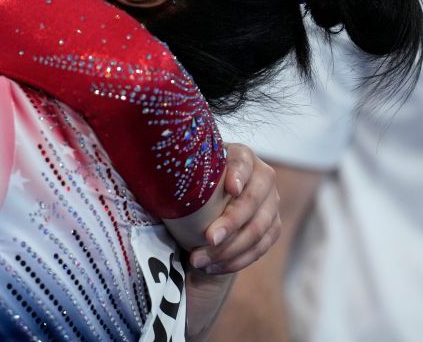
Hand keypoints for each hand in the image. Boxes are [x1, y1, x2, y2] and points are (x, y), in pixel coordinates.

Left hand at [189, 143, 280, 273]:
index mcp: (240, 155)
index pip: (242, 161)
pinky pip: (259, 248)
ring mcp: (271, 203)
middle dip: (231, 222)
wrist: (204, 203)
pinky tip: (212, 267)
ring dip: (230, 248)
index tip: (230, 189)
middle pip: (253, 200)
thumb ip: (178, 171)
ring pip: (259, 229)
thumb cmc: (189, 182)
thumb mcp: (185, 173)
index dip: (239, 174)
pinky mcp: (272, 227)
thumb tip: (151, 172)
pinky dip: (235, 260)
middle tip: (208, 238)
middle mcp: (261, 177)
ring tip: (199, 260)